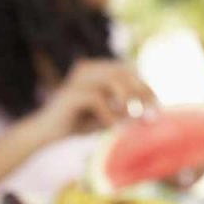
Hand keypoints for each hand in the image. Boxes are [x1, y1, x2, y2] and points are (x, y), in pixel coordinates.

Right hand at [29, 59, 155, 141]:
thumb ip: (126, 112)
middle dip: (142, 93)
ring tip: (132, 119)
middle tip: (151, 114)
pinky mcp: (70, 94)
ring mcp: (78, 80)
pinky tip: (113, 127)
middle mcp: (88, 70)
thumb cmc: (79, 123)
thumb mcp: (109, 116)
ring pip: (113, 80)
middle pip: (124, 72)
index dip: (145, 87)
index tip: (157, 107)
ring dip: (128, 101)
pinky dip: (109, 114)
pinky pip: (97, 99)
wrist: (46, 133)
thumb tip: (150, 112)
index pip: (128, 70)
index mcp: (97, 71)